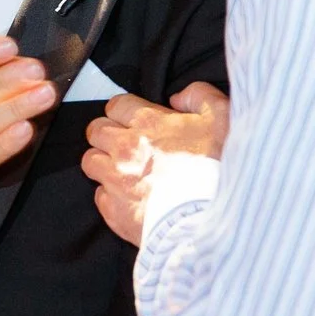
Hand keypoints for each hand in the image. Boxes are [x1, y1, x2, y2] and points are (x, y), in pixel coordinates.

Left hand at [81, 83, 230, 245]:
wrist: (211, 219)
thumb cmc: (219, 169)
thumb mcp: (223, 117)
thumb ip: (199, 96)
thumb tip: (178, 97)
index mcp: (148, 123)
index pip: (116, 105)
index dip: (124, 111)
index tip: (133, 121)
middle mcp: (125, 148)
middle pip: (96, 131)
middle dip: (107, 134)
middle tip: (124, 144)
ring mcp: (116, 180)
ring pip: (91, 161)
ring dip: (103, 163)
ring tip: (122, 171)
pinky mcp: (115, 211)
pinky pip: (100, 196)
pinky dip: (111, 196)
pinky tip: (130, 199)